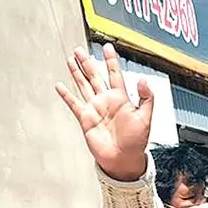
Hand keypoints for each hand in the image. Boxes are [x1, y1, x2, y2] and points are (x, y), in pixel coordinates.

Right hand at [55, 43, 152, 181]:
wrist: (124, 159)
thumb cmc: (136, 142)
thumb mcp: (145, 118)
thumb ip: (146, 98)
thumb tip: (143, 80)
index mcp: (121, 98)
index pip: (114, 74)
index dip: (111, 60)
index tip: (107, 47)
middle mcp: (106, 100)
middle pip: (95, 76)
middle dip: (87, 62)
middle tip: (80, 49)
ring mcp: (95, 108)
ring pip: (84, 85)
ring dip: (77, 72)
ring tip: (71, 59)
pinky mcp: (86, 119)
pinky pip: (74, 104)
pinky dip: (67, 95)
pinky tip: (60, 86)